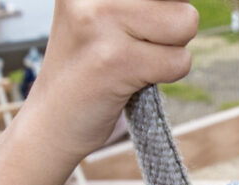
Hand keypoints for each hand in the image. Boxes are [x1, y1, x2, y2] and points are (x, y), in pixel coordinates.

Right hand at [28, 0, 199, 159]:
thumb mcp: (103, 13)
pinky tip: (132, 80)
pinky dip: (166, 75)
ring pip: (184, 22)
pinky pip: (178, 61)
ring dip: (171, 49)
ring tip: (134, 60)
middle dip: (171, 24)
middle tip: (134, 44)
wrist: (51, 119)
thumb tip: (186, 8)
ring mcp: (99, 21)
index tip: (142, 25)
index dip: (166, 6)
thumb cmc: (87, 64)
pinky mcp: (115, 60)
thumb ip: (144, 2)